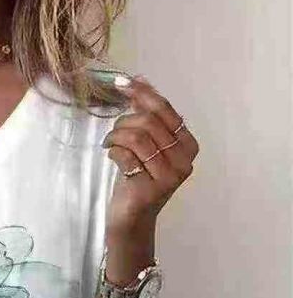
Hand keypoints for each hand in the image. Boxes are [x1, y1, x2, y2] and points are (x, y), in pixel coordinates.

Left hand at [101, 75, 199, 235]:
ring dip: (116, 135)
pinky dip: (114, 151)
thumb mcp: (146, 146)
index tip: (121, 83)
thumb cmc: (138, 179)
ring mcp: (169, 176)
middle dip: (124, 121)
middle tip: (112, 132)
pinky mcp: (149, 189)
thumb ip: (147, 116)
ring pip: (137, 137)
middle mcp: (184, 160)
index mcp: (188, 145)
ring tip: (109, 143)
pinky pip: (126, 156)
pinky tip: (111, 155)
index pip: (165, 110)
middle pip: (149, 122)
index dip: (142, 94)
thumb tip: (140, 80)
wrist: (132, 218)